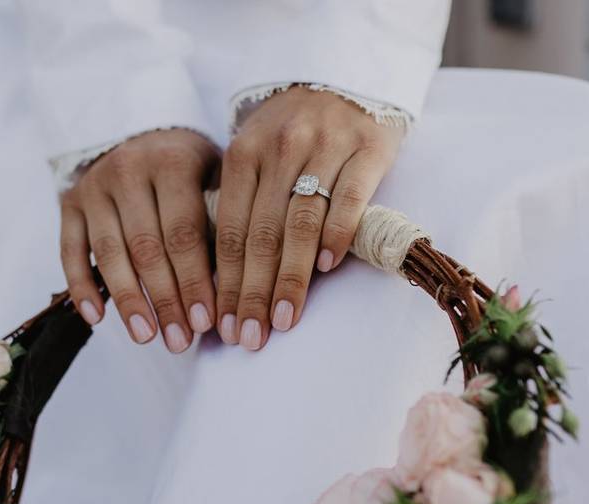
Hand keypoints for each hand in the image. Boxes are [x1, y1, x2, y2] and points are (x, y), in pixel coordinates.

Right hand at [60, 129, 218, 352]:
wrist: (147, 132)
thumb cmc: (195, 170)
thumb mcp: (218, 180)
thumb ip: (223, 225)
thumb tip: (232, 295)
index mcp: (172, 162)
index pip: (183, 234)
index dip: (194, 281)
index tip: (206, 323)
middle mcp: (129, 170)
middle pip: (147, 248)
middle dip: (165, 301)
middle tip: (180, 341)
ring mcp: (95, 186)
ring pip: (109, 254)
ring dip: (128, 302)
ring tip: (147, 337)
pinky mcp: (69, 202)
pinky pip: (70, 250)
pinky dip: (81, 287)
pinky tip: (97, 319)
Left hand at [215, 87, 403, 349]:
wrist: (346, 80)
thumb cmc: (293, 133)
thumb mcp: (255, 156)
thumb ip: (241, 205)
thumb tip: (221, 280)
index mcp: (243, 154)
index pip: (230, 230)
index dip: (225, 282)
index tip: (223, 325)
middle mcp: (280, 149)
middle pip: (261, 234)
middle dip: (251, 292)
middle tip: (248, 338)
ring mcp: (324, 147)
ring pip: (300, 222)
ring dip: (290, 277)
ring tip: (282, 319)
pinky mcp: (367, 149)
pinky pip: (348, 198)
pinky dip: (336, 234)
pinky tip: (326, 267)